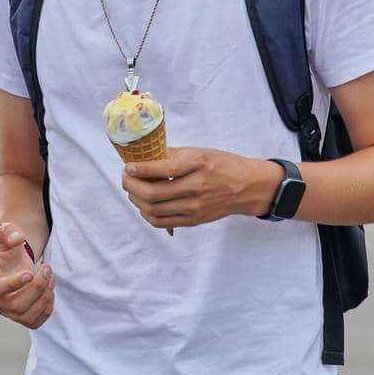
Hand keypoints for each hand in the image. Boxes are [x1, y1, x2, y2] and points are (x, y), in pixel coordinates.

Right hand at [0, 222, 54, 328]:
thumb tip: (16, 238)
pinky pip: (34, 322)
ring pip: (25, 316)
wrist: (10, 259)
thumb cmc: (5, 246)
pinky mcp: (19, 315)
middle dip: (36, 288)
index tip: (29, 273)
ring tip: (50, 277)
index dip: (12, 285)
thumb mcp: (5, 233)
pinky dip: (46, 309)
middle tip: (47, 269)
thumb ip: (9, 232)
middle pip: (14, 304)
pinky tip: (50, 290)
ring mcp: (5, 309)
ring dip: (43, 298)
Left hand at [120, 147, 275, 229]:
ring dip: (136, 201)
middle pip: (153, 194)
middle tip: (125, 178)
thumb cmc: (222, 165)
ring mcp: (195, 207)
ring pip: (154, 210)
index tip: (129, 166)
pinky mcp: (194, 220)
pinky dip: (147, 214)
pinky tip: (144, 205)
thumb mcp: (198, 152)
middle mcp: (196, 188)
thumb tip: (144, 157)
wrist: (247, 187)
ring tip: (132, 191)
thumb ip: (171, 155)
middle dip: (131, 186)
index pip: (161, 170)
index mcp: (197, 165)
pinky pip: (162, 222)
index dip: (139, 169)